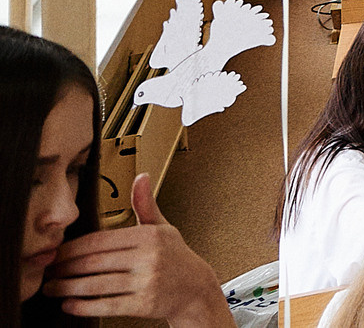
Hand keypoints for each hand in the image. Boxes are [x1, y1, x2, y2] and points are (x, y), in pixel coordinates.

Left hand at [46, 175, 227, 327]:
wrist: (196, 289)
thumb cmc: (176, 258)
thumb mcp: (164, 228)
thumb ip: (146, 204)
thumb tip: (141, 177)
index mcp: (150, 236)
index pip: (100, 240)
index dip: (72, 248)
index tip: (56, 253)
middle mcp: (148, 258)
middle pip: (94, 263)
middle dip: (64, 269)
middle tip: (47, 272)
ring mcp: (146, 282)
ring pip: (96, 285)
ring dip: (67, 288)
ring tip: (52, 288)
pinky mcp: (143, 304)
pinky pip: (106, 305)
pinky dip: (83, 307)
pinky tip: (69, 305)